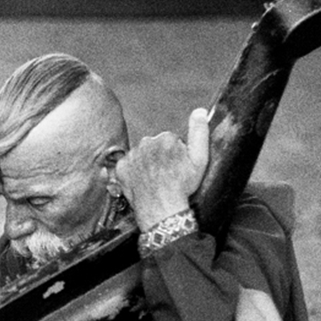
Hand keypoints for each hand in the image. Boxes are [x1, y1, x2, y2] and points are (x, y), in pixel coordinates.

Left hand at [114, 108, 208, 230]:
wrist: (162, 208)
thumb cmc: (182, 186)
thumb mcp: (200, 159)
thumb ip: (200, 132)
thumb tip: (200, 111)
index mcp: (166, 138)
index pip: (170, 140)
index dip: (175, 154)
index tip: (178, 167)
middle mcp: (146, 142)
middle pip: (154, 147)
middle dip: (160, 157)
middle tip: (166, 175)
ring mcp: (132, 155)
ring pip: (141, 155)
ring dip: (146, 164)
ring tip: (154, 180)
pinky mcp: (121, 167)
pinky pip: (128, 166)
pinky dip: (133, 173)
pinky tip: (142, 182)